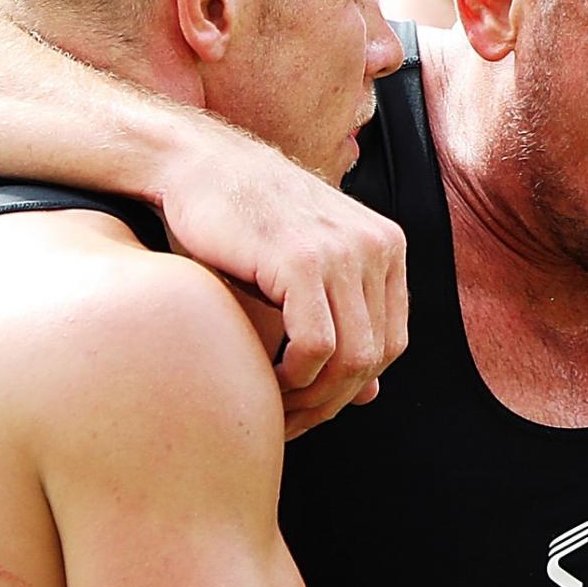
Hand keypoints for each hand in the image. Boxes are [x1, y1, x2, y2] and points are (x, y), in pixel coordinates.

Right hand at [147, 119, 408, 434]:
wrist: (196, 165)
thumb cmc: (242, 222)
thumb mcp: (304, 272)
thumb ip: (342, 326)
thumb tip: (370, 396)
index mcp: (385, 245)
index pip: (391, 342)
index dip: (353, 386)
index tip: (313, 407)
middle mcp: (376, 245)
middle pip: (376, 355)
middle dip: (332, 401)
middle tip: (294, 421)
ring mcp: (343, 250)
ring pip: (352, 357)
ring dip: (314, 397)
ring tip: (278, 407)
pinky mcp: (304, 260)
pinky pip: (316, 345)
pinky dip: (295, 377)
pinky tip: (268, 380)